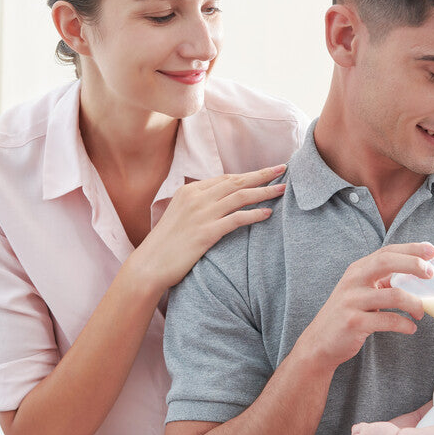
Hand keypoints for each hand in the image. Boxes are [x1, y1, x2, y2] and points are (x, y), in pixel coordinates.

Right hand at [133, 165, 288, 290]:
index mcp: (189, 191)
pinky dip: (254, 214)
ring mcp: (201, 215)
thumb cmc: (166, 244)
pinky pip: (236, 219)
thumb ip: (198, 205)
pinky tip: (268, 213)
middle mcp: (196, 198)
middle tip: (283, 169)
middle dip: (262, 175)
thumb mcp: (179, 215)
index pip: (225, 178)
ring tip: (283, 189)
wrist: (149, 265)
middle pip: (236, 182)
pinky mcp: (206, 233)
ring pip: (240, 197)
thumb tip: (219, 203)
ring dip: (264, 192)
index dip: (247, 175)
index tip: (266, 173)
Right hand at [288, 243, 433, 372]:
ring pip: (393, 295)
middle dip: (413, 264)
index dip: (410, 249)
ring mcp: (352, 301)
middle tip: (430, 274)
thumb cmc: (346, 315)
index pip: (386, 252)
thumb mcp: (360, 292)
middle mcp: (353, 281)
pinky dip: (404, 324)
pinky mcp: (354, 322)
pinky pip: (388, 320)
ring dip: (414, 304)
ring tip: (421, 313)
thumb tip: (416, 277)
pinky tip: (410, 328)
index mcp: (357, 270)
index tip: (431, 250)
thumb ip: (380, 282)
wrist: (319, 343)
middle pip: (386, 262)